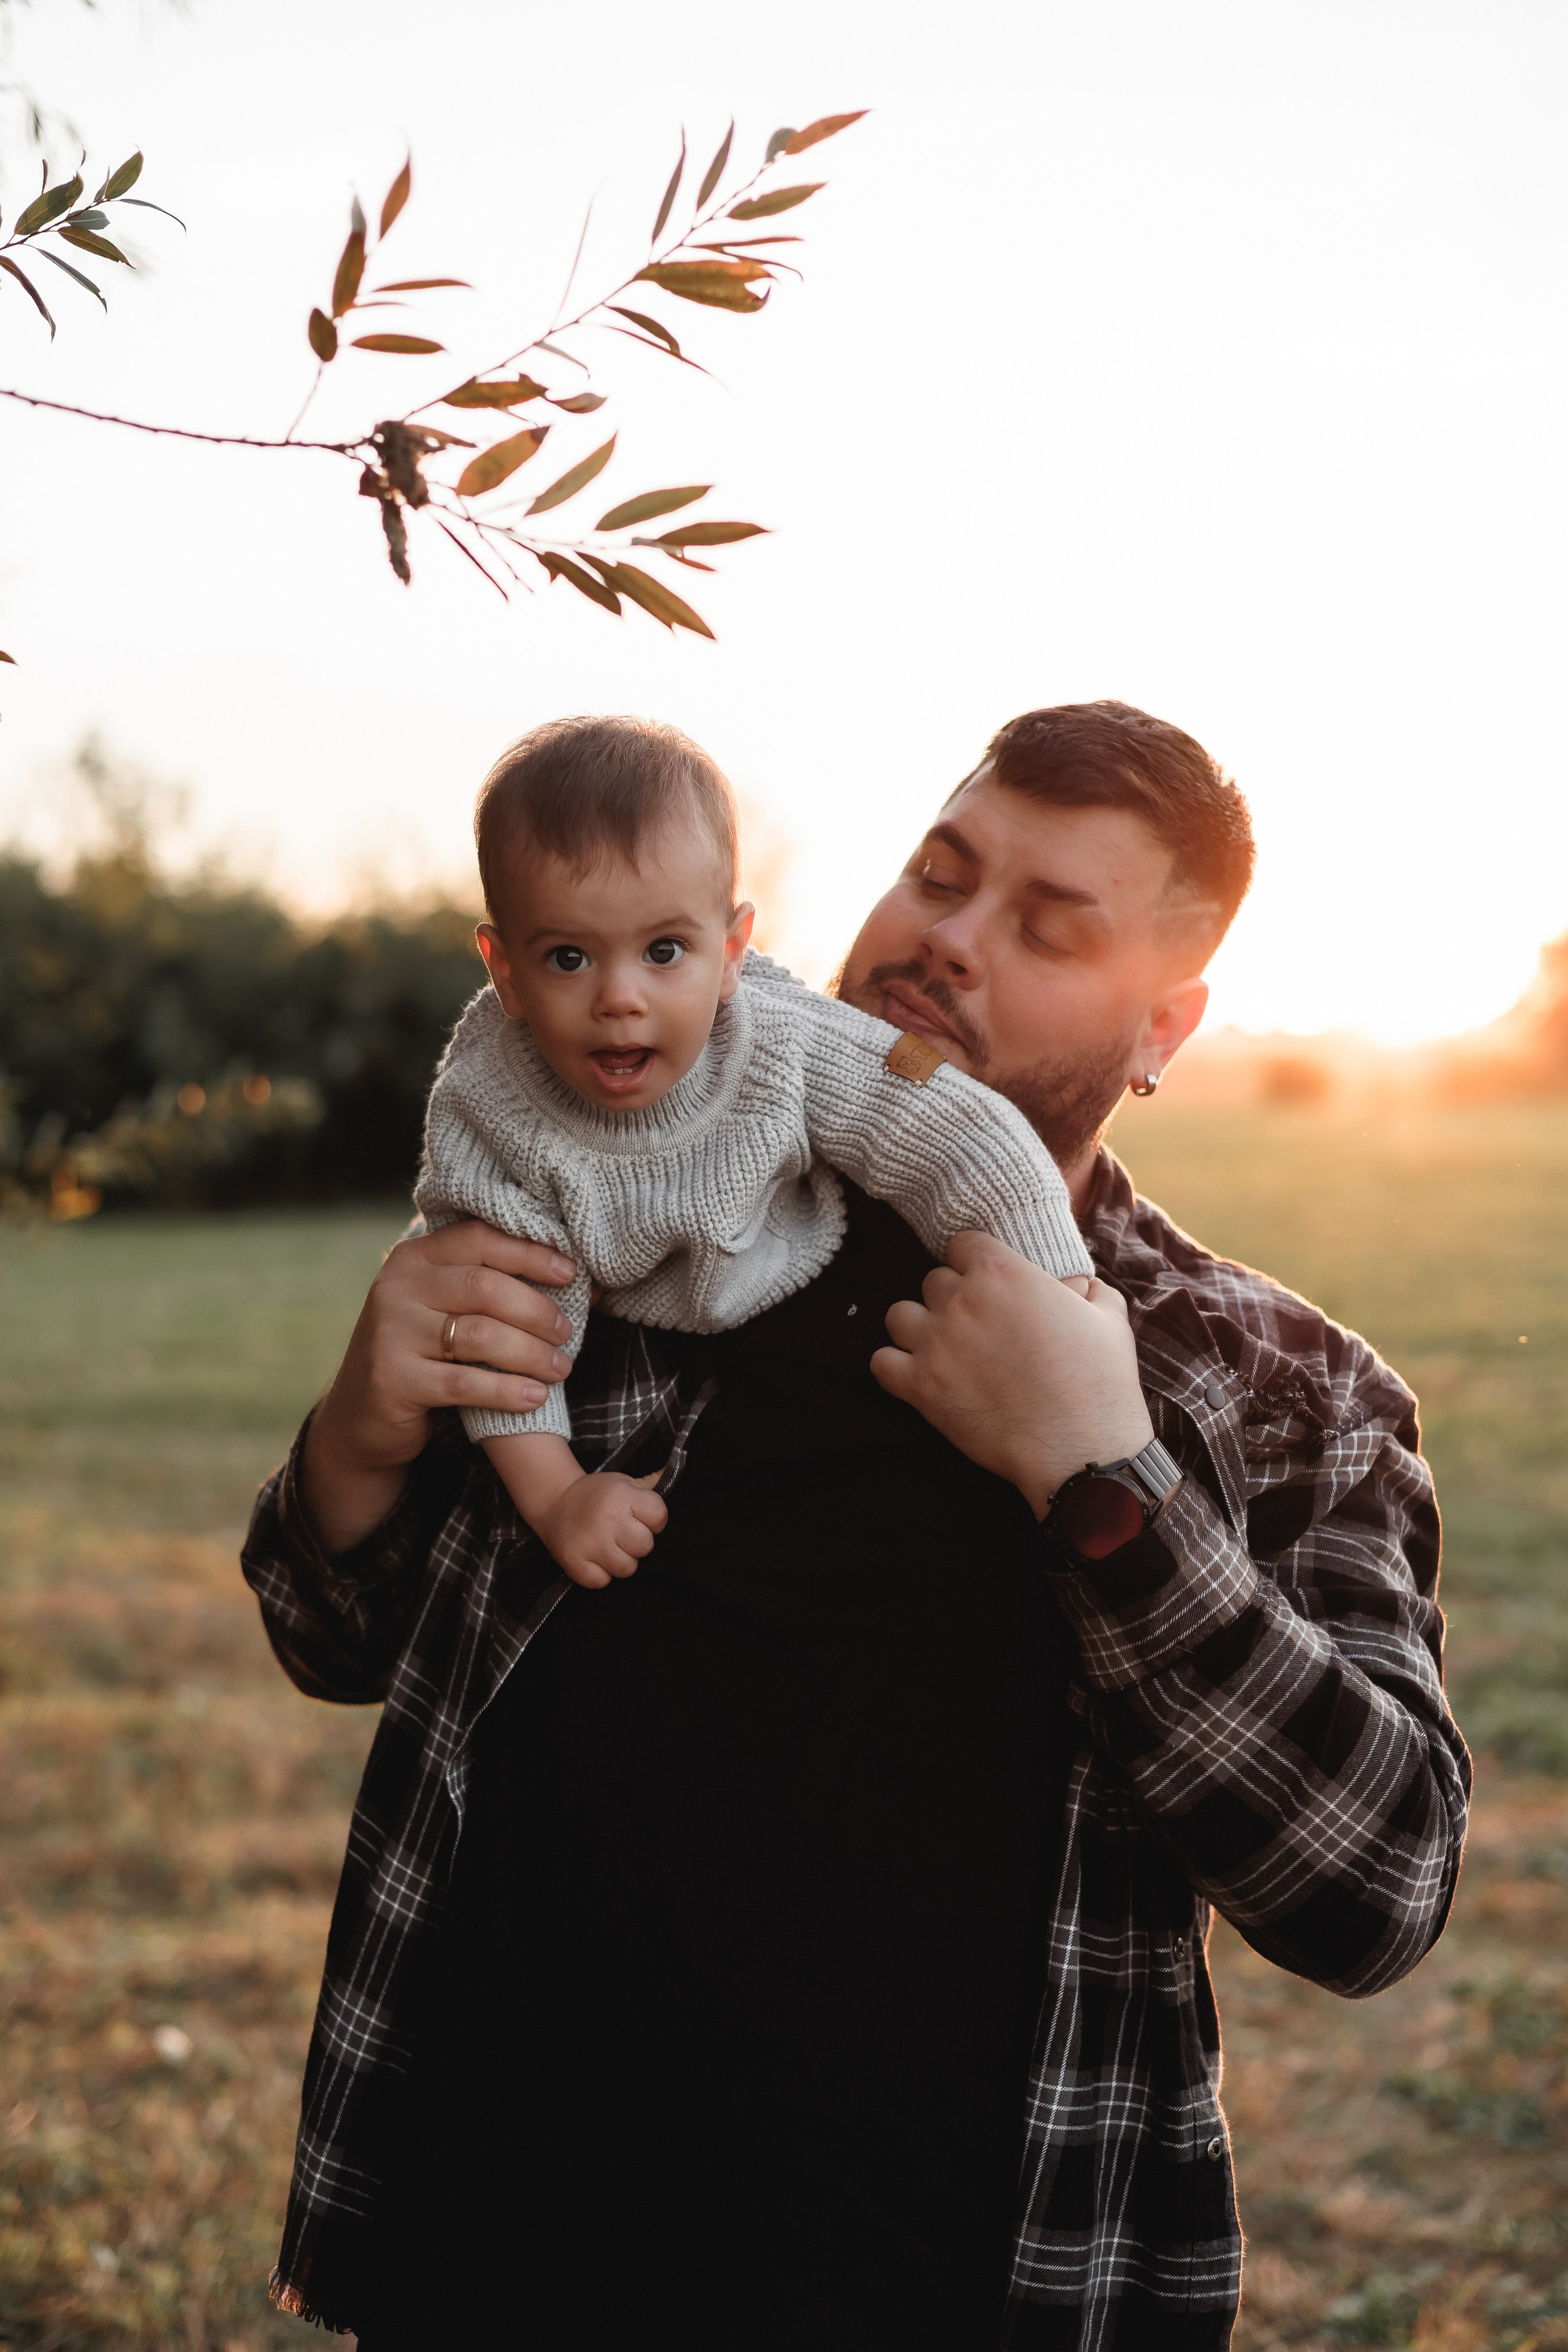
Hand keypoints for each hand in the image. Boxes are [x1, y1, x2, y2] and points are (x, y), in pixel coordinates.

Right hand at [302, 1221, 577, 1555]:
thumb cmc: (423, 1353)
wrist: (361, 1413)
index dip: (530, 1253)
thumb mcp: (444, 1307)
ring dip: (531, 1353)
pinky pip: (464, 1383)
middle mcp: (396, 1287)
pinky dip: (507, 1390)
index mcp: (413, 1257)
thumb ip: (492, 1286)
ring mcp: (391, 1332)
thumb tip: (583, 1279)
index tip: (570, 1274)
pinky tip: (535, 1397)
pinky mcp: (392, 1379)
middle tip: (568, 1333)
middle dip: (537, 1311)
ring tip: (561, 1368)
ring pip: (480, 1335)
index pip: (479, 1239)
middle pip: (485, 1287)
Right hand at [531, 1471, 668, 1589]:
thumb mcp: (623, 1482)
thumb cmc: (595, 1494)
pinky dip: (600, 1574)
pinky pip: (602, 1581)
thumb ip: (651, 1485)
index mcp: (622, 1496)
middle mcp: (607, 1518)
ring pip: (627, 1568)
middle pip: (645, 1546)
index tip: (639, 1517)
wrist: (554, 1501)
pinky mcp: (574, 1562)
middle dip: (637, 1542)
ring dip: (620, 1560)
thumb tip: (674, 1471)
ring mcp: (589, 1543)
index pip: (659, 1516)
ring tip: (608, 1545)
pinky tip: (594, 1557)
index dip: (653, 1520)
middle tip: (621, 1533)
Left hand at [870, 1232, 1154, 1518]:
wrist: (1082, 1447)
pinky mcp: (920, 1387)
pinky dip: (894, 1368)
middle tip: (976, 1328)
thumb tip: (1072, 1283)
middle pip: (934, 1281)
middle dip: (953, 1299)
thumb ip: (1086, 1287)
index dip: (975, 1262)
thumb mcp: (1108, 1317)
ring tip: (943, 1350)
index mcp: (1003, 1273)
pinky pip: (881, 1362)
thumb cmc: (1099, 1381)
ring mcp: (935, 1343)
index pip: (963, 1243)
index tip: (987, 1284)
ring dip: (917, 1329)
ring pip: (899, 1316)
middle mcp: (961, 1300)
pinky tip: (920, 1378)